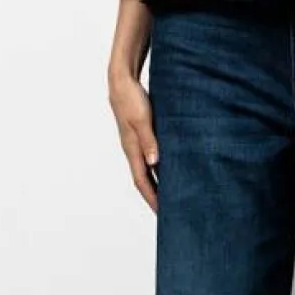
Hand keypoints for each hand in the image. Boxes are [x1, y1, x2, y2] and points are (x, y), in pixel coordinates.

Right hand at [108, 70, 158, 212]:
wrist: (122, 81)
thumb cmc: (131, 98)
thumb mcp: (141, 119)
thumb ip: (149, 140)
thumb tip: (154, 164)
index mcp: (132, 149)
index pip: (142, 181)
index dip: (152, 198)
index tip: (163, 213)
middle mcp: (133, 149)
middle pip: (144, 180)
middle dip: (155, 196)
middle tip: (170, 211)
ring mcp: (136, 142)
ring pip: (148, 169)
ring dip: (158, 183)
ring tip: (172, 195)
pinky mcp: (141, 134)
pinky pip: (151, 156)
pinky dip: (160, 167)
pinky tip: (171, 167)